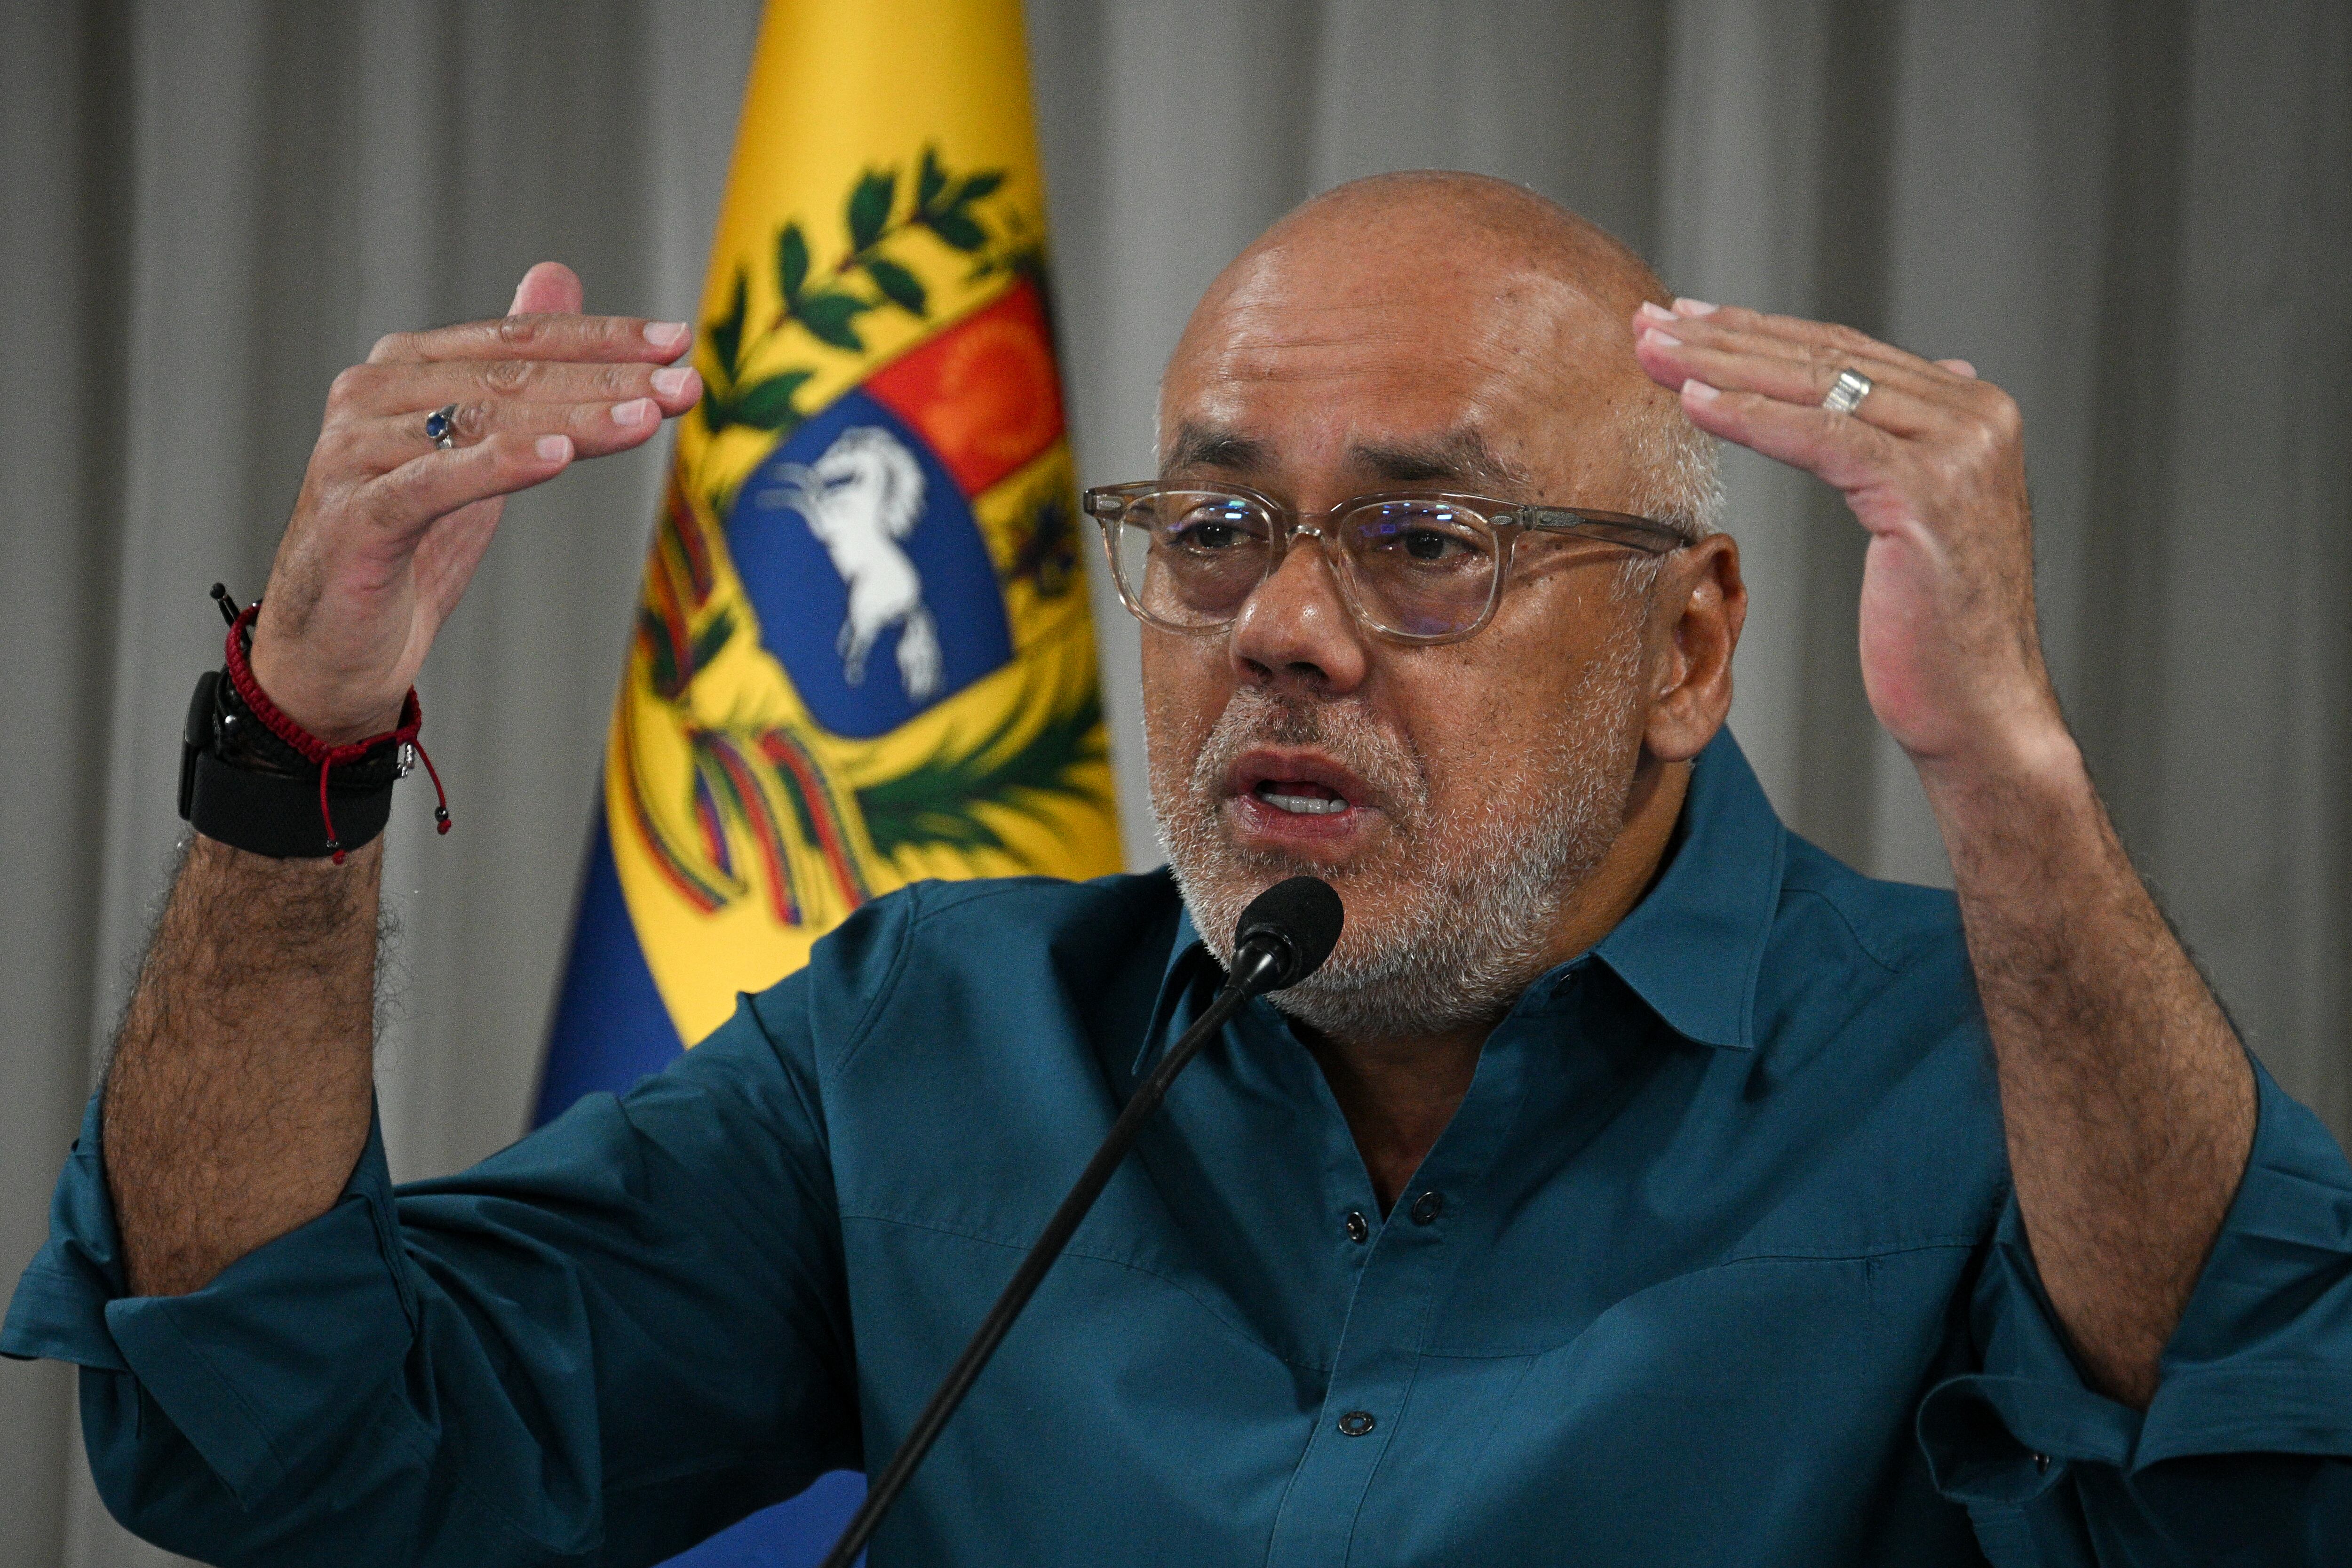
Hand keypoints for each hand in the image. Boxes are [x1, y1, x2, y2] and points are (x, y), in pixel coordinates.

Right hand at [248, 262, 700, 741]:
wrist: (333, 646)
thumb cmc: (406, 542)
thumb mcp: (475, 446)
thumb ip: (514, 367)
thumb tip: (556, 275)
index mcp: (407, 368)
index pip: (517, 341)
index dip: (601, 338)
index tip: (676, 342)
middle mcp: (374, 395)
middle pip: (509, 377)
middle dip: (606, 379)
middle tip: (683, 383)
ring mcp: (355, 453)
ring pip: (481, 423)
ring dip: (573, 418)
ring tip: (644, 416)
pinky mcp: (355, 517)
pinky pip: (433, 483)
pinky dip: (496, 465)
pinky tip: (556, 455)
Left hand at [1628, 299, 2064, 778]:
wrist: (1982, 710)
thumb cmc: (1937, 632)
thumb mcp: (1923, 518)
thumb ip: (1918, 445)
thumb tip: (1934, 376)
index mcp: (1973, 411)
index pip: (1845, 354)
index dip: (1758, 333)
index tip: (1686, 322)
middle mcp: (1976, 415)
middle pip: (1825, 359)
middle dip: (1727, 337)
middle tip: (1651, 322)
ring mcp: (1958, 450)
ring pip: (1816, 387)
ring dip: (1722, 365)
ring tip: (1651, 350)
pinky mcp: (1927, 492)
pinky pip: (1821, 439)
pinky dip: (1751, 417)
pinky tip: (1692, 402)